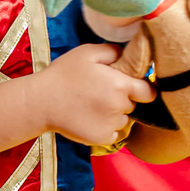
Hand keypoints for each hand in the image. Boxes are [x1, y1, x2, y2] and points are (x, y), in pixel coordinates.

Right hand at [35, 43, 154, 145]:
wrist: (41, 102)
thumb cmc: (63, 74)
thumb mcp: (87, 52)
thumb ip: (112, 51)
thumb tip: (128, 55)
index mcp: (121, 85)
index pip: (149, 92)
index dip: (143, 89)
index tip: (133, 86)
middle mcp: (120, 107)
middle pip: (133, 105)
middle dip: (123, 99)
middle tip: (101, 93)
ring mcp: (111, 125)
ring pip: (123, 120)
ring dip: (114, 114)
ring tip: (92, 106)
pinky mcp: (102, 139)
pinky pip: (113, 134)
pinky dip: (106, 128)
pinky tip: (89, 118)